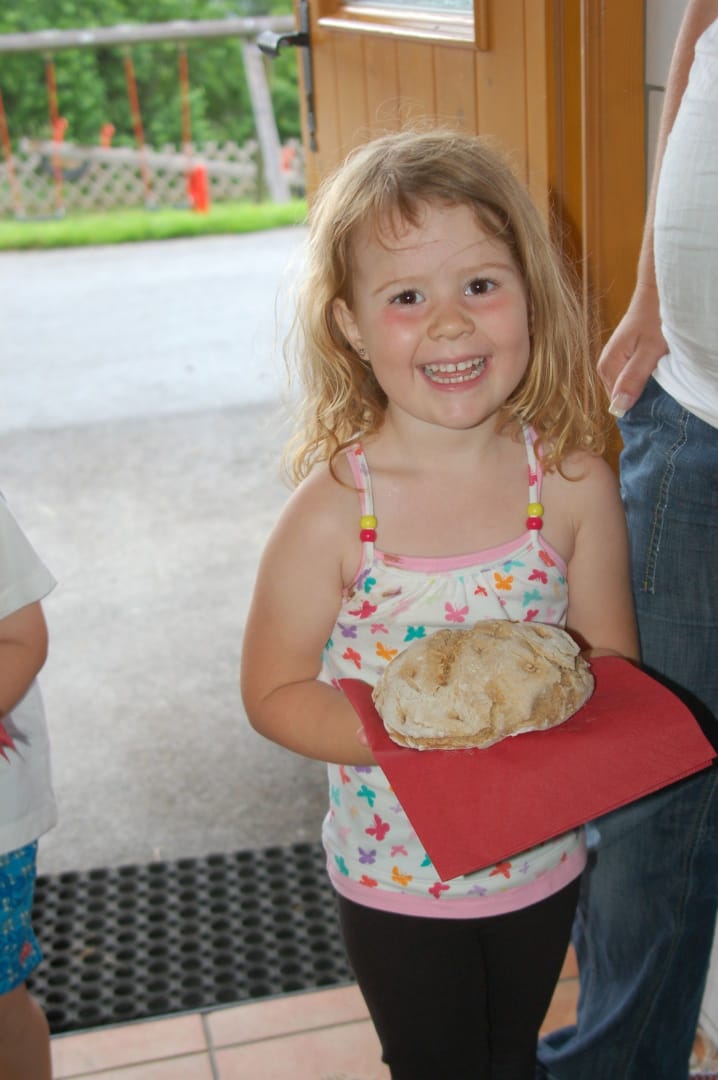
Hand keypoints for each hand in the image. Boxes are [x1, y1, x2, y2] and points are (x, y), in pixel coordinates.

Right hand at [597, 284, 667, 416]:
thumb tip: (618, 408)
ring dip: (642, 388)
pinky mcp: (622, 357)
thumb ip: (633, 378)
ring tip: (659, 381)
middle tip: (660, 392)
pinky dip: (643, 379)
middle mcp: (605, 366)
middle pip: (620, 396)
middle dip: (638, 398)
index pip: (616, 403)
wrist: (655, 293)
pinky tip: (655, 373)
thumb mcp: (649, 351)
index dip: (635, 408)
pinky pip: (629, 378)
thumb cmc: (655, 319)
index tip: (654, 405)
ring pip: (625, 387)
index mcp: (607, 367)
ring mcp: (613, 361)